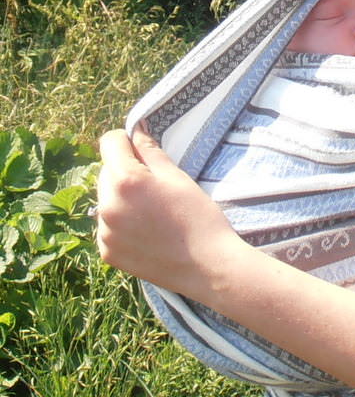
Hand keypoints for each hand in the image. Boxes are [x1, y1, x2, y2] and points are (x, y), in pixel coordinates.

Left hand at [96, 127, 243, 300]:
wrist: (207, 266)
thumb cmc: (198, 217)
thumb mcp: (177, 177)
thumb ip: (150, 151)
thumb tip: (136, 130)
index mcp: (125, 181)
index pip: (109, 142)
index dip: (126, 140)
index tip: (142, 149)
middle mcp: (107, 206)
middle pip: (106, 172)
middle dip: (124, 171)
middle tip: (155, 185)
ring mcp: (105, 232)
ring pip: (105, 199)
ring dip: (121, 197)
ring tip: (151, 211)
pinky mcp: (107, 253)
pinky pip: (107, 226)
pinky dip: (121, 223)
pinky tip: (147, 230)